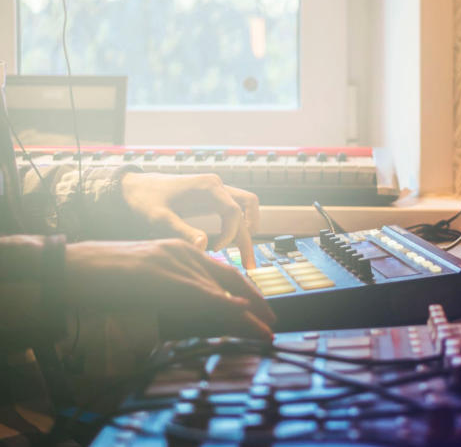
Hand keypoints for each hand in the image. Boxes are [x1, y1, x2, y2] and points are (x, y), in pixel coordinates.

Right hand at [65, 239, 276, 338]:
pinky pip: (204, 297)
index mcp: (180, 250)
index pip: (223, 271)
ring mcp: (174, 262)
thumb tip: (205, 314)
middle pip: (230, 279)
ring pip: (221, 291)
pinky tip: (244, 319)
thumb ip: (176, 292)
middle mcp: (183, 252)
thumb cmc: (103, 279)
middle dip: (255, 302)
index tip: (260, 308)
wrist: (70, 268)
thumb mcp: (149, 283)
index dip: (246, 291)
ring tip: (264, 330)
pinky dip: (228, 310)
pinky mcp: (164, 277)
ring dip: (246, 313)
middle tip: (271, 322)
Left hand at [121, 172, 259, 268]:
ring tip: (244, 254)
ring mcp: (216, 190)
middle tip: (247, 263)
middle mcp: (216, 185)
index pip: (234, 211)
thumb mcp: (160, 218)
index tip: (215, 249)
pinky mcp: (212, 197)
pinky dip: (237, 225)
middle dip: (248, 237)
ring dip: (247, 229)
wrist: (134, 187)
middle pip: (246, 208)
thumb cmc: (145, 199)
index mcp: (208, 186)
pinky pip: (234, 209)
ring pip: (245, 207)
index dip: (229, 233)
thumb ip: (183, 231)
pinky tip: (228, 243)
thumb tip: (204, 246)